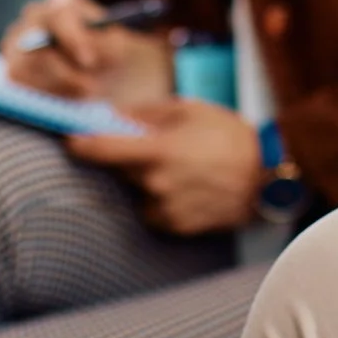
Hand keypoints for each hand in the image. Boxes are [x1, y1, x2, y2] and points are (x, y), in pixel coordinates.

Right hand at [1, 0, 172, 108]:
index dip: (74, 39)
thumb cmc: (113, 56)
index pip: (60, 16)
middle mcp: (34, 18)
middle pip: (33, 43)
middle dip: (62, 73)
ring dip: (54, 89)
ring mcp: (16, 43)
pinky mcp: (12, 70)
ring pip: (22, 69)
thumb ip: (105, 49)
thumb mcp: (118, 50)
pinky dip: (42, 99)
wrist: (106, 77)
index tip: (91, 61)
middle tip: (89, 91)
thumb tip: (89, 62)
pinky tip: (66, 104)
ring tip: (84, 98)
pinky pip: (17, 87)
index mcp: (63, 3)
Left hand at [67, 98, 263, 235]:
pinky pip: (153, 208)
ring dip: (147, 178)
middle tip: (156, 144)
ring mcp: (164, 210)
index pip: (99, 149)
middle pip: (119, 170)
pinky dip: (162, 197)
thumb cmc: (228, 135)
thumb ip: (144, 114)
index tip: (70, 136)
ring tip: (182, 166)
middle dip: (127, 156)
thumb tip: (109, 116)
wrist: (267, 176)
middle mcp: (154, 184)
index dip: (78, 142)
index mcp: (156, 150)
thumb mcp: (188, 110)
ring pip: (137, 190)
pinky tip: (189, 186)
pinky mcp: (174, 227)